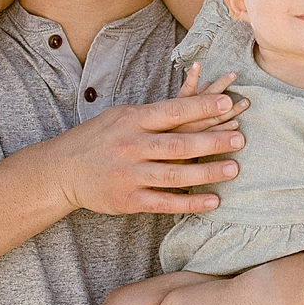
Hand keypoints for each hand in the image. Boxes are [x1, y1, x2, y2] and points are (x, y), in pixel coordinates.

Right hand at [51, 88, 247, 217]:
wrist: (62, 170)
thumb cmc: (100, 138)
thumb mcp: (122, 116)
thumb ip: (154, 114)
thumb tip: (195, 101)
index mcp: (132, 120)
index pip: (172, 111)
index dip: (201, 107)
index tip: (228, 104)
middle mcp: (131, 146)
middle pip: (178, 143)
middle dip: (212, 141)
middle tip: (240, 139)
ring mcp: (129, 174)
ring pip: (175, 174)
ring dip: (208, 172)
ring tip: (234, 168)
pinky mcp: (128, 200)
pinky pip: (165, 202)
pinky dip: (191, 202)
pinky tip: (214, 200)